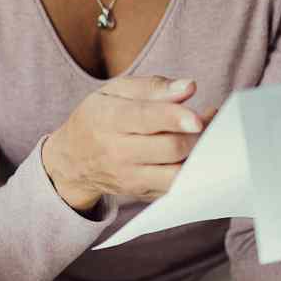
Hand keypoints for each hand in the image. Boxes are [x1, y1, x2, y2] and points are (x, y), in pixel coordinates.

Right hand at [40, 76, 207, 211]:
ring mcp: (130, 178)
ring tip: (206, 136)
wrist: (72, 161)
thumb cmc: (99, 118)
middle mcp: (117, 152)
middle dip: (196, 134)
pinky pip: (176, 188)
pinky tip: (197, 152)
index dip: (174, 118)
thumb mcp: (115, 91)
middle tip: (207, 118)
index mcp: (108, 118)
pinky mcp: (142, 194)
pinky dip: (193, 171)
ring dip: (199, 155)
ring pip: (176, 173)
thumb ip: (153, 87)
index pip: (144, 119)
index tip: (198, 118)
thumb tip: (189, 87)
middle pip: (168, 148)